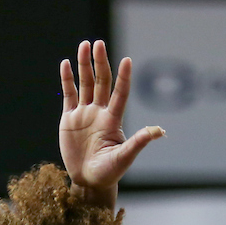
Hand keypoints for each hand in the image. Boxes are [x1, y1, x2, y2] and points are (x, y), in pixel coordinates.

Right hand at [59, 39, 163, 205]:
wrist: (89, 181)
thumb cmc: (109, 172)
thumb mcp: (124, 158)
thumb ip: (138, 142)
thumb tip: (159, 131)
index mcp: (113, 120)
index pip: (120, 93)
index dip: (123, 78)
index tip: (127, 61)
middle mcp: (100, 112)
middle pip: (101, 82)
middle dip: (100, 62)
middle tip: (98, 44)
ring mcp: (84, 114)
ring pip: (85, 84)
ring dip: (84, 65)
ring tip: (84, 45)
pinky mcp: (69, 119)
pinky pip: (68, 95)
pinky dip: (67, 79)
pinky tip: (66, 63)